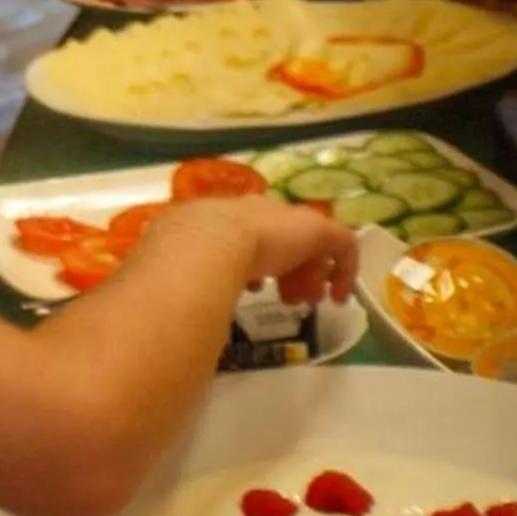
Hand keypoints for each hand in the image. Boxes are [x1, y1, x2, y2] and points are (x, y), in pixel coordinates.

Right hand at [138, 197, 359, 304]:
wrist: (208, 241)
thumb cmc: (186, 256)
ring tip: (310, 300)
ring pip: (312, 242)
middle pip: (285, 236)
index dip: (258, 262)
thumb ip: (183, 276)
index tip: (256, 287)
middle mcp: (261, 212)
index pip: (252, 233)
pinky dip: (344, 271)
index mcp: (228, 216)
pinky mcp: (317, 231)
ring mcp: (290, 219)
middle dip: (289, 268)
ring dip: (311, 272)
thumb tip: (172, 303)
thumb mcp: (179, 263)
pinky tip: (339, 297)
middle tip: (290, 298)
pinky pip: (343, 245)